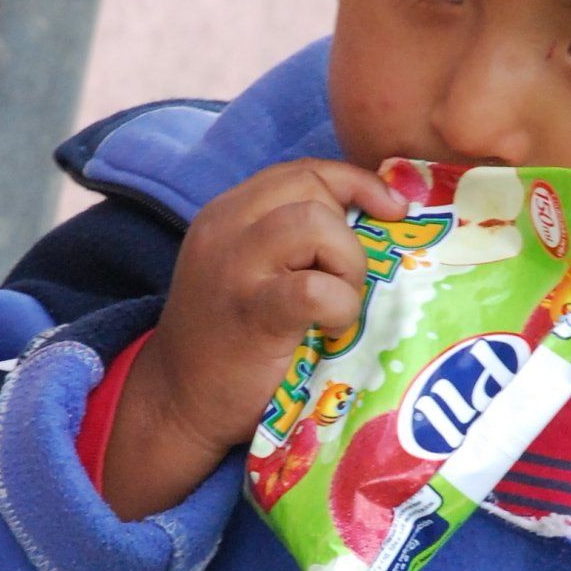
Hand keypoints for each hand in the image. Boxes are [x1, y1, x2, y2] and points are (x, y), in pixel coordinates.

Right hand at [100, 157, 393, 520]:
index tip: (390, 210)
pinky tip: (331, 327)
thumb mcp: (252, 269)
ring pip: (315, 222)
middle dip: (349, 231)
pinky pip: (315, 288)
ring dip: (347, 262)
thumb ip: (295, 238)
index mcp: (229, 212)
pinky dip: (340, 304)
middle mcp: (225, 227)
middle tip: (346, 281)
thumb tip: (384, 214)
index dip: (356, 183)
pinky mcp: (252, 312)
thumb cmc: (233, 339)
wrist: (179, 401)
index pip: (305, 170)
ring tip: (339, 301)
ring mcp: (234, 267)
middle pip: (313, 187)